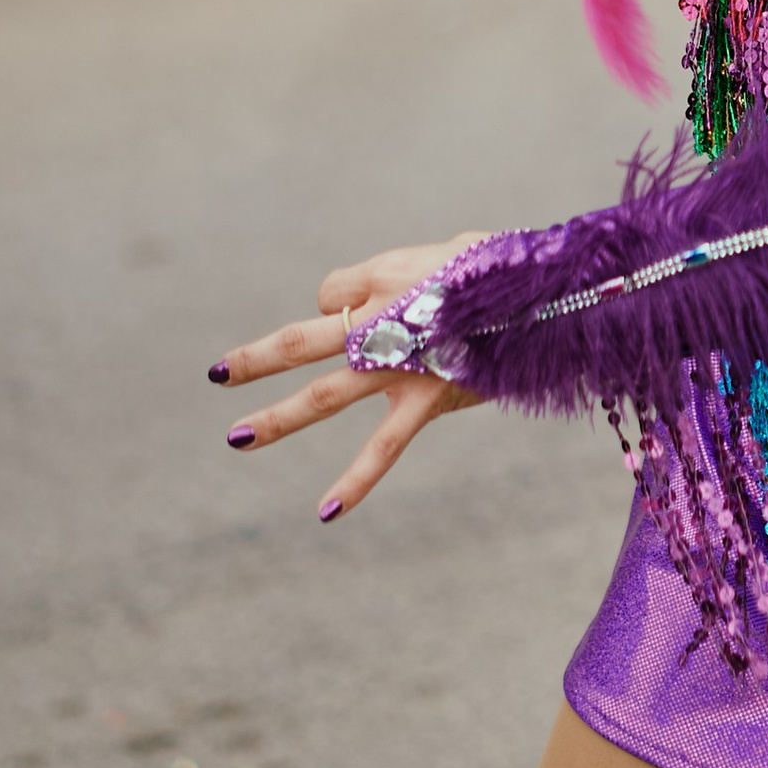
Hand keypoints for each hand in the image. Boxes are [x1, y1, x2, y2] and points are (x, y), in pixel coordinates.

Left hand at [211, 238, 486, 519]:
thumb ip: (398, 280)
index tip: (364, 308)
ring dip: (278, 418)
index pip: (333, 292)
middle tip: (217, 373)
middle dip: (257, 359)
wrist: (550, 292)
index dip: (338, 300)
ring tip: (235, 439)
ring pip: (325, 393)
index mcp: (387, 279)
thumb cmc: (499, 273)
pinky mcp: (427, 398)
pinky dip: (355, 480)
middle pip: (303, 339)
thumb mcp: (445, 255)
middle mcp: (384, 320)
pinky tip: (324, 512)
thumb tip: (360, 309)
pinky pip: (384, 447)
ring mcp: (401, 362)